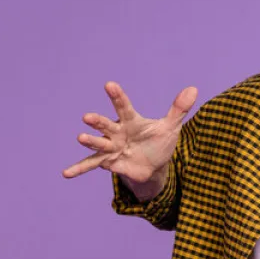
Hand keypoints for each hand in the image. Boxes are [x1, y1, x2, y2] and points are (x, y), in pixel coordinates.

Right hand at [63, 81, 196, 197]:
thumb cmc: (158, 142)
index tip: (109, 85)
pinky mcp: (109, 162)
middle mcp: (117, 132)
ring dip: (90, 142)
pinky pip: (92, 165)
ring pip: (98, 143)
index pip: (124, 106)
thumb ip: (179, 110)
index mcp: (130, 121)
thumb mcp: (171, 127)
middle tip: (88, 117)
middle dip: (97, 121)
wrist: (154, 165)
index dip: (117, 96)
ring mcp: (111, 147)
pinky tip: (66, 174)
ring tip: (81, 138)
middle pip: (106, 124)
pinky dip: (79, 169)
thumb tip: (193, 89)